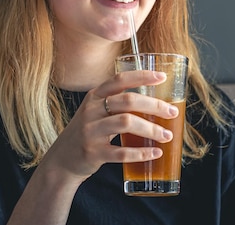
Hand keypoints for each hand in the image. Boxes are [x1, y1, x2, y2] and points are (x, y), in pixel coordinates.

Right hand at [39, 70, 179, 184]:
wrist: (62, 160)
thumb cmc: (87, 132)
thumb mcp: (96, 111)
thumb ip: (117, 103)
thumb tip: (155, 102)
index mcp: (94, 96)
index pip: (120, 79)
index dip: (142, 76)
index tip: (162, 77)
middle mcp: (91, 110)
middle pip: (128, 100)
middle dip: (154, 105)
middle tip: (172, 112)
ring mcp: (90, 131)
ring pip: (126, 123)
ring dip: (151, 129)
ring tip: (167, 136)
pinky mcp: (92, 152)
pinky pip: (121, 152)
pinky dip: (141, 153)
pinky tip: (154, 153)